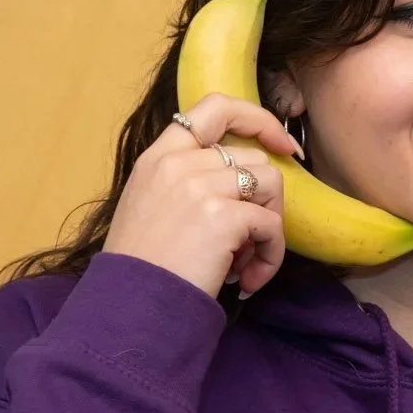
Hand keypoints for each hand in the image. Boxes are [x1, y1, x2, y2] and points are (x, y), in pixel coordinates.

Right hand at [104, 93, 302, 297]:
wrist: (130, 305)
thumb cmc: (144, 266)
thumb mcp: (151, 204)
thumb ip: (187, 179)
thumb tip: (244, 179)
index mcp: (159, 156)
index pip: (216, 107)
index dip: (258, 120)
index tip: (281, 145)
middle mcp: (179, 163)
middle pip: (256, 159)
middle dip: (264, 201)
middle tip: (247, 241)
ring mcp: (200, 186)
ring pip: (272, 185)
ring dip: (269, 227)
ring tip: (246, 260)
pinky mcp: (222, 216)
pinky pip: (272, 225)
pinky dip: (270, 255)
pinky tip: (248, 279)